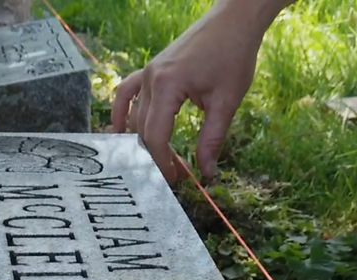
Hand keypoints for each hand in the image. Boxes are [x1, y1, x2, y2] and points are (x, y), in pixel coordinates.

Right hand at [111, 1, 286, 181]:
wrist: (233, 22)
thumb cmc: (233, 56)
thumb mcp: (227, 102)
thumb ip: (213, 139)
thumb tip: (207, 173)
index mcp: (167, 86)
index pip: (155, 136)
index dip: (162, 163)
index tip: (175, 181)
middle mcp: (150, 79)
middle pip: (143, 129)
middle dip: (156, 155)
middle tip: (176, 175)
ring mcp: (148, 73)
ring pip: (136, 116)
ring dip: (145, 140)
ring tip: (161, 160)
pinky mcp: (152, 69)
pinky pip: (128, 94)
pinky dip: (124, 113)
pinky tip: (123, 130)